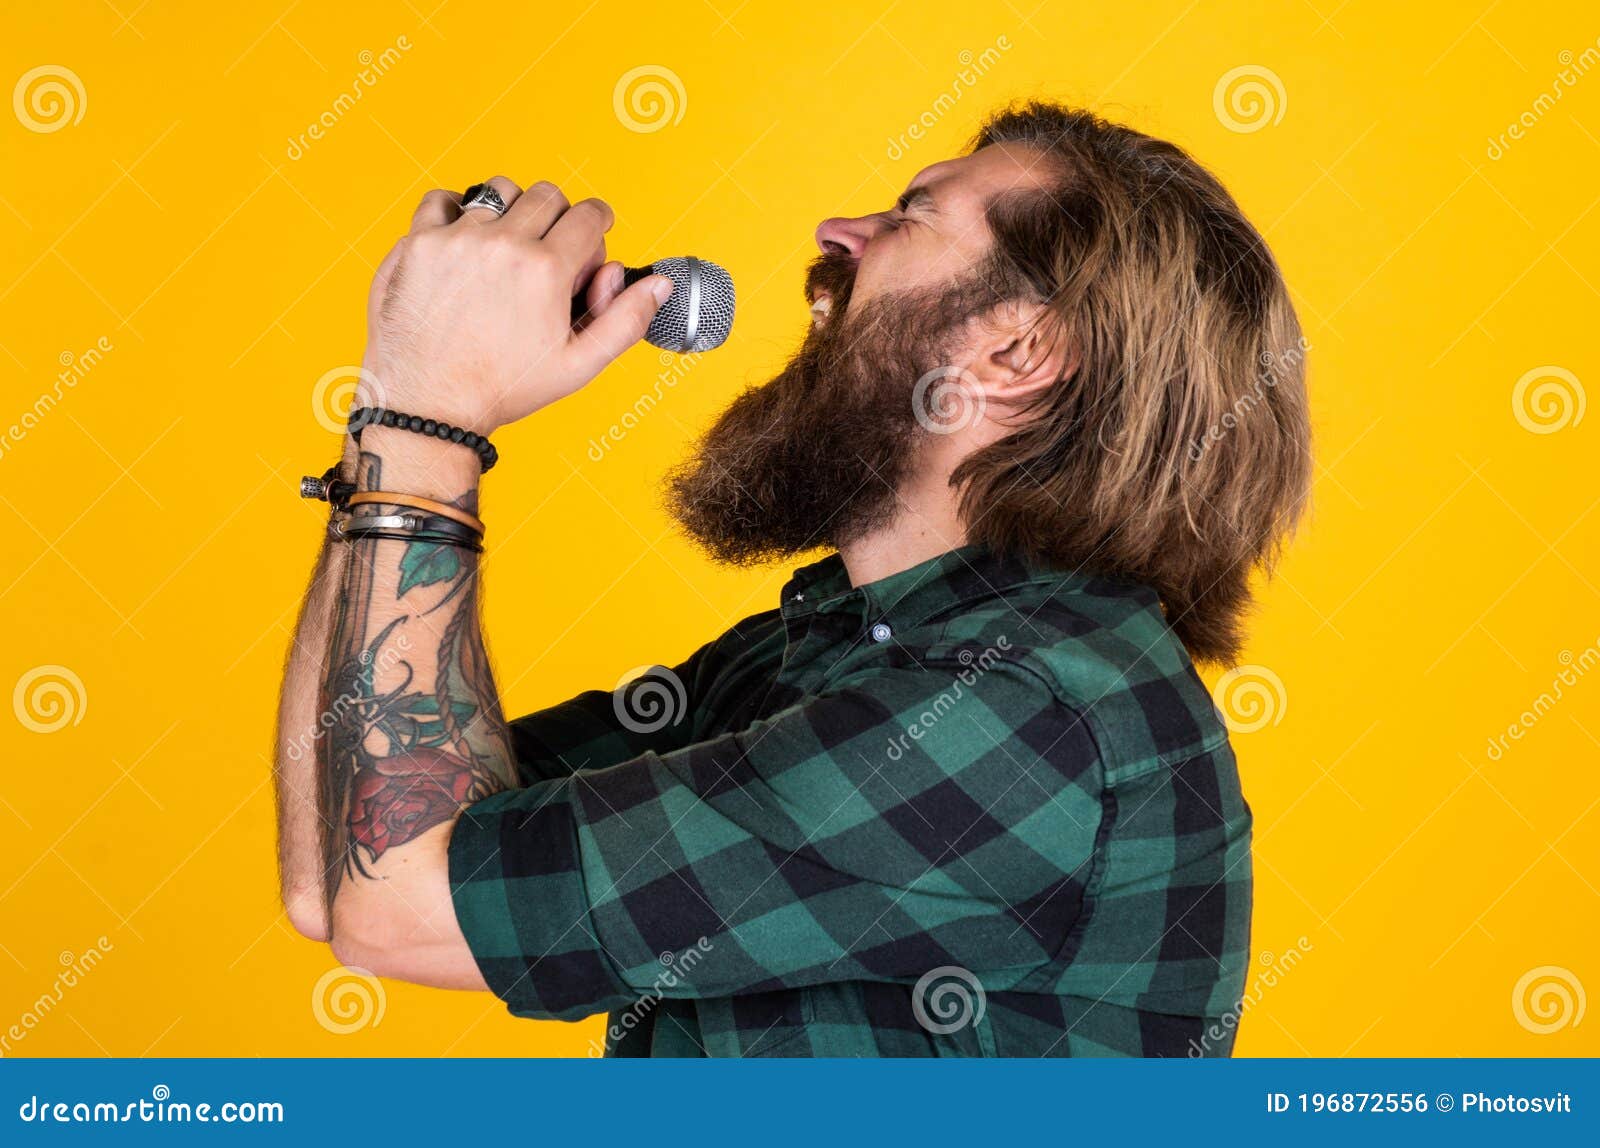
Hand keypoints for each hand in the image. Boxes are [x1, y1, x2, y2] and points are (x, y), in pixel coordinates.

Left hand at [360, 177, 671, 432]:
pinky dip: (456, 212)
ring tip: (506, 248)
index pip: (588, 215)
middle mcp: (502, 245)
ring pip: (499, 190)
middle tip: (550, 252)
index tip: (590, 235)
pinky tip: (464, 242)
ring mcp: (456, 240)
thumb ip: (625, 320)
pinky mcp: (418, 243)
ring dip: (511, 211)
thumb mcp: (578, 365)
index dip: (597, 226)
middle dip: (558, 218)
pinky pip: (442, 200)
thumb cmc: (502, 388)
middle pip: (547, 195)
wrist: (428, 404)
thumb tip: (658, 285)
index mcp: (546, 271)